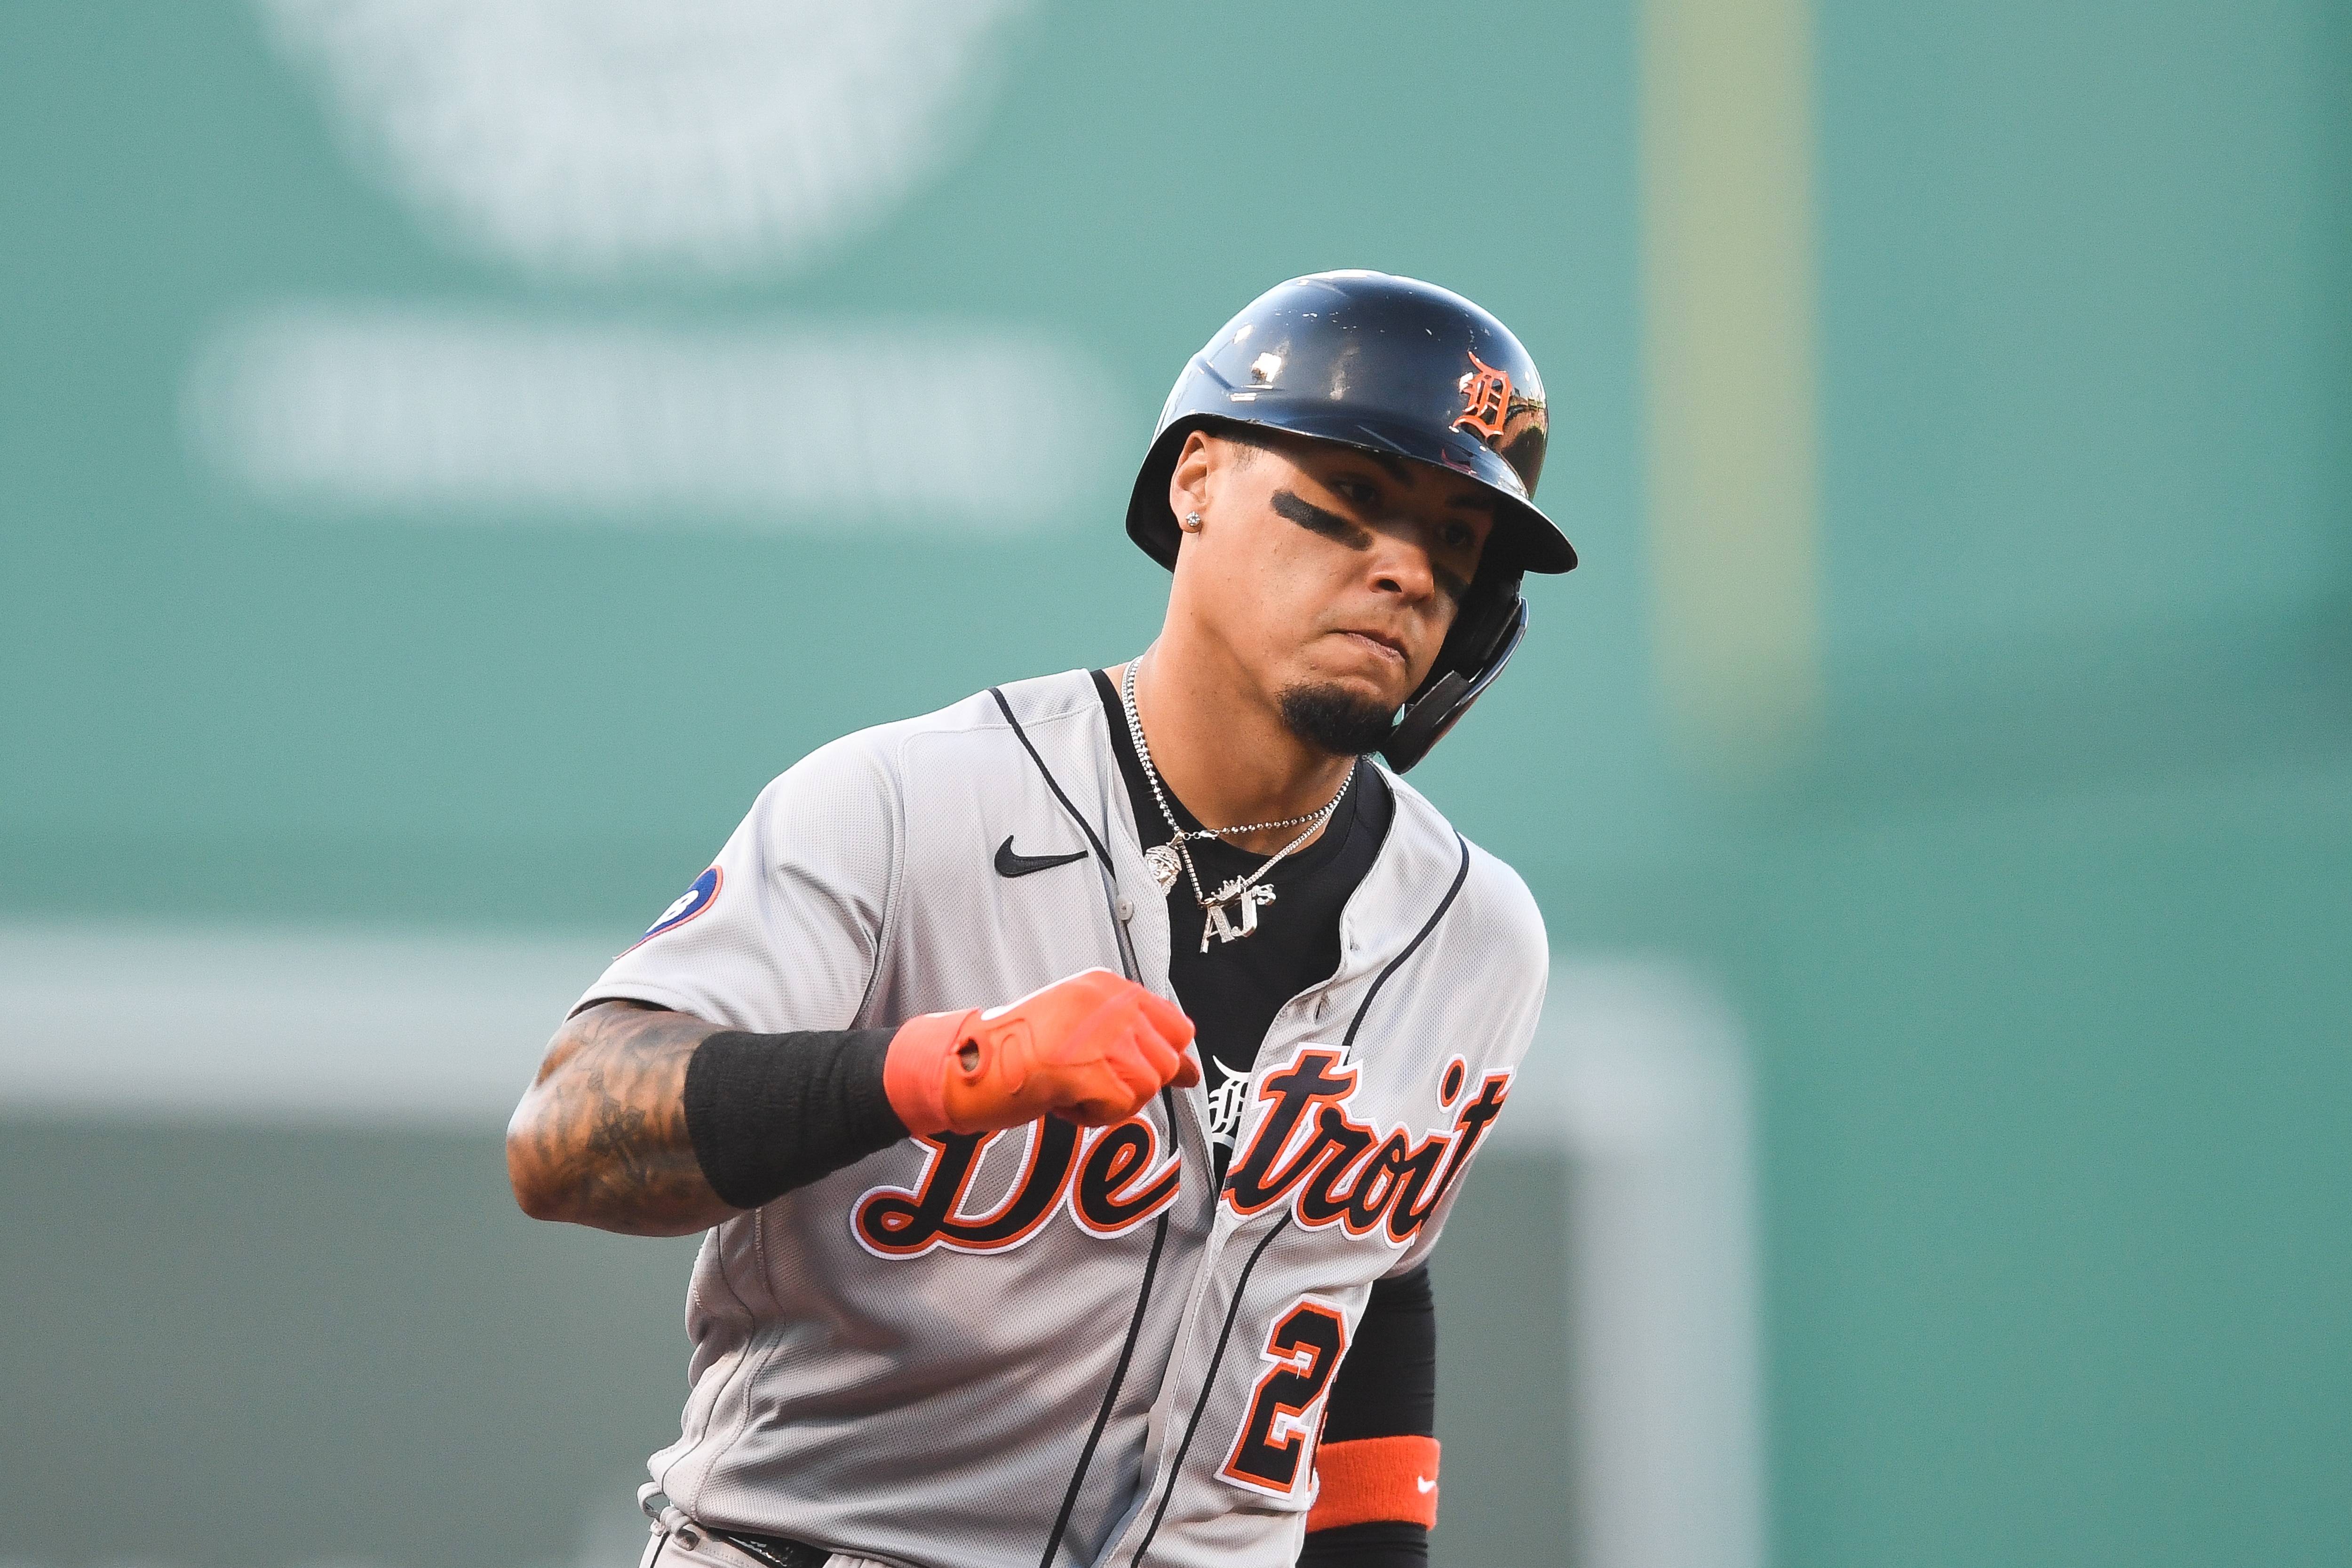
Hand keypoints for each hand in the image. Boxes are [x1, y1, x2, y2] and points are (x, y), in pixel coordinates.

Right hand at [883, 968, 1199, 1134]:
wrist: (967, 1064)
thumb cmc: (1016, 1050)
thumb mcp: (1077, 1026)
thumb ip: (1128, 1039)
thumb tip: (1188, 1072)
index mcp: (1106, 987)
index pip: (1173, 1024)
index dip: (1168, 1055)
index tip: (1164, 1072)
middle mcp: (1112, 1004)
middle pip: (1165, 1062)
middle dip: (1133, 1083)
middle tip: (1088, 1082)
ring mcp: (1105, 1035)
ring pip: (1146, 1088)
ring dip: (1110, 1101)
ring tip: (1067, 1088)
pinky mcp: (1094, 1070)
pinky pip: (1121, 1110)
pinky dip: (1092, 1117)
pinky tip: (1060, 1099)